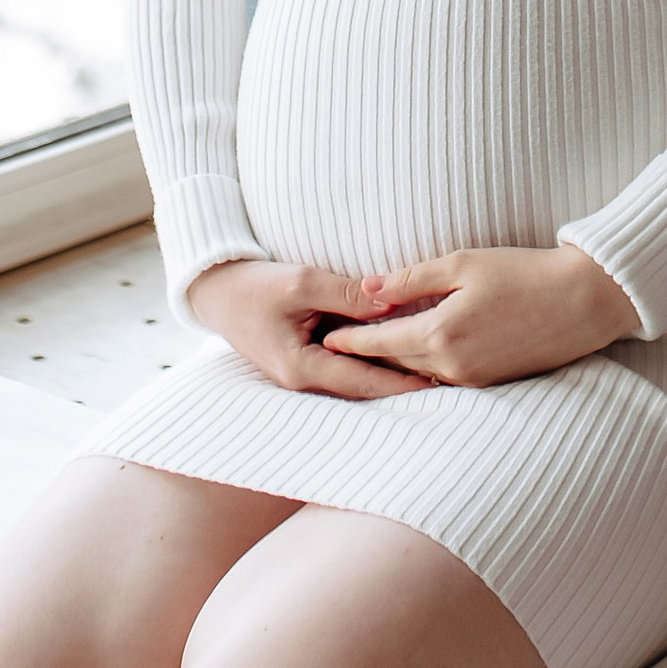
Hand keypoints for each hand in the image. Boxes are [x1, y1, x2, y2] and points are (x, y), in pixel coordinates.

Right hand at [189, 258, 433, 397]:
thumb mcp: (302, 282)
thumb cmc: (255, 285)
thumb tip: (392, 302)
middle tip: (448, 377)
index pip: (362, 382)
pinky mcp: (306, 358)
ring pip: (356, 376)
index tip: (437, 380)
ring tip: (436, 367)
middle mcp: (304, 379)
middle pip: (363, 385)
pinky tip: (400, 350)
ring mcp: (304, 371)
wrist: (217, 289)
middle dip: (402, 382)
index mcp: (301, 369)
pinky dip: (371, 358)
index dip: (401, 383)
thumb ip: (347, 294)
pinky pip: (345, 363)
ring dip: (390, 371)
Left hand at [318, 246, 636, 388]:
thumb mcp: (463, 263)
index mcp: (441, 335)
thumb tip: (367, 287)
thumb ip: (411, 279)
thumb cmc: (524, 272)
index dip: (350, 340)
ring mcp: (473, 379)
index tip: (324, 338)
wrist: (585, 300)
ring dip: (392, 365)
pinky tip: (414, 355)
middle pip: (394, 365)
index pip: (379, 343)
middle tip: (334, 347)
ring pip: (418, 374)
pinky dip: (423, 367)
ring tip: (365, 354)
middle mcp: (453, 366)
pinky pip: (444, 377)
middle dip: (363, 357)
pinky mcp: (491, 382)